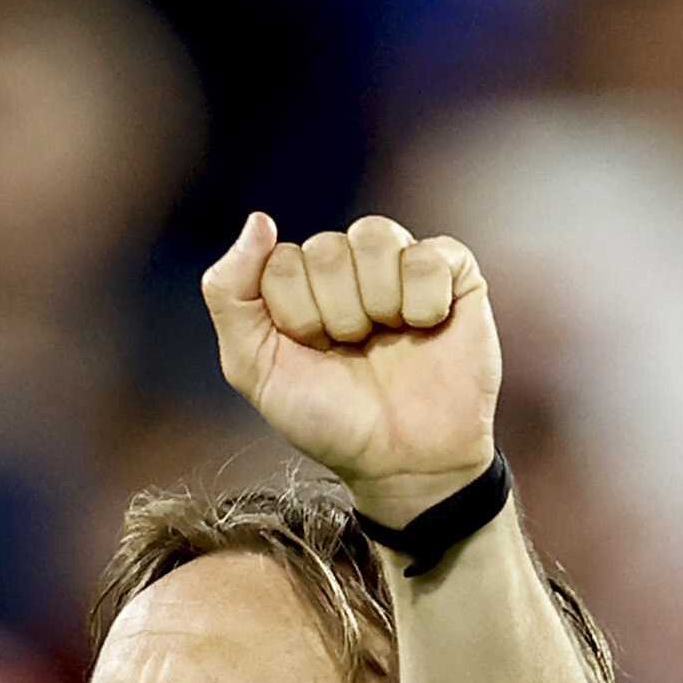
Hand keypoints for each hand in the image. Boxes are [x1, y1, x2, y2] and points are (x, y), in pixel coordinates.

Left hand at [200, 213, 501, 525]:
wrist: (402, 462)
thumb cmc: (329, 420)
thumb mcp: (254, 368)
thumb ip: (230, 294)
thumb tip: (258, 220)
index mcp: (298, 285)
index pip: (280, 263)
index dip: (295, 318)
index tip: (314, 355)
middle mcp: (348, 267)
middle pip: (326, 250)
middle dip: (336, 316)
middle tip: (354, 353)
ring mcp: (400, 265)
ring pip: (373, 236)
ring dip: (377, 304)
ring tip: (389, 340)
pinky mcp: (453, 272)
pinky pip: (428, 254)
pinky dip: (423, 302)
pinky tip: (426, 329)